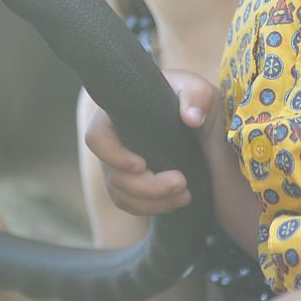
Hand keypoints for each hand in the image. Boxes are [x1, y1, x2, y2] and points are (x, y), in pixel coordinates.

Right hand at [83, 70, 217, 215]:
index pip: (97, 138)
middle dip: (147, 186)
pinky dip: (154, 208)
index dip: (113, 156)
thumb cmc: (191, 100)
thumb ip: (195, 97)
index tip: (142, 165)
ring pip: (121, 195)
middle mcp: (112, 143)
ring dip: (153, 202)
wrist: (203, 124)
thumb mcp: (199, 91)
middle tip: (181, 182)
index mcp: (116, 115)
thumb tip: (191, 118)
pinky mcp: (132, 184)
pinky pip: (132, 205)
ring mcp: (119, 167)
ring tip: (186, 195)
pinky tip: (179, 200)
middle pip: (113, 175)